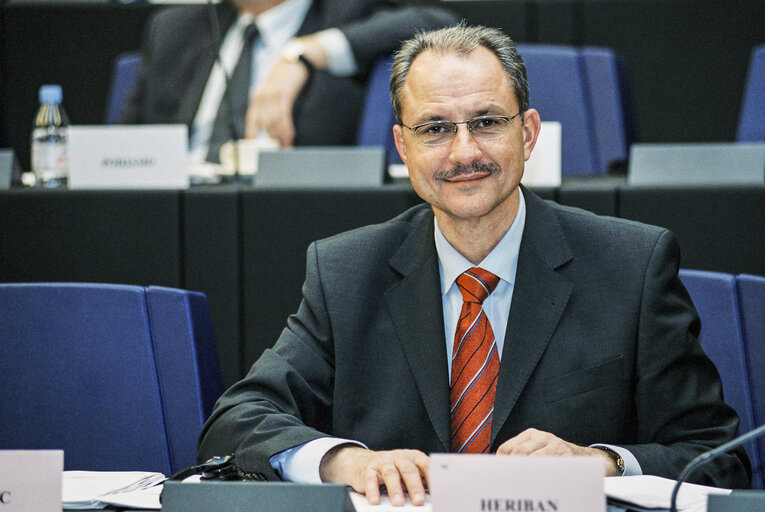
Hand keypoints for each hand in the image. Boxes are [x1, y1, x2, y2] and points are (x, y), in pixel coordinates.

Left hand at [244, 36, 326, 146]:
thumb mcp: (270, 93)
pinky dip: (287, 129)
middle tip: (279, 151)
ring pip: (274, 122)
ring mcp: (272, 95)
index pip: (250, 121)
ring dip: (280, 137)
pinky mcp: (284, 94)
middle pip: (264, 125)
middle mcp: (261, 97)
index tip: (254, 150)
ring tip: (286, 147)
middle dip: (271, 140)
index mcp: (256, 99)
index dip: (251, 136)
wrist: (292, 62)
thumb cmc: (283, 81)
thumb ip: (268, 108)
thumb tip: (269, 129)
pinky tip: (290, 137)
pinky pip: (284, 116)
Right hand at [319, 445, 429, 505]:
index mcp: (414, 457)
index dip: (432, 477)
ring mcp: (384, 461)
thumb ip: (420, 481)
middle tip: (419, 501)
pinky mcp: (369, 468)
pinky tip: (375, 501)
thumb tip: (432, 499)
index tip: (437, 492)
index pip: (426, 465)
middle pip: (408, 470)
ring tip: (398, 503)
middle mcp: (400, 457)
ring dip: (395, 489)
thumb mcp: (409, 473)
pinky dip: (373, 491)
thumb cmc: (394, 470)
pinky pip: (371, 479)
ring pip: (391, 474)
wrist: (364, 461)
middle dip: (414, 486)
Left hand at [496, 428, 620, 475]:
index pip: (508, 447)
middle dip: (513, 468)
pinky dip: (545, 476)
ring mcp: (556, 444)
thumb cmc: (555, 458)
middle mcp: (542, 437)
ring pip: (535, 460)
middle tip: (509, 482)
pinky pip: (553, 466)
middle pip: (519, 452)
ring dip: (528, 473)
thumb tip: (500, 469)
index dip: (501, 462)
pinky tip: (542, 483)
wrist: (585, 458)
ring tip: (524, 485)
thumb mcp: (537, 452)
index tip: (498, 476)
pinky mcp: (568, 455)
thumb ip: (522, 457)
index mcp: (530, 435)